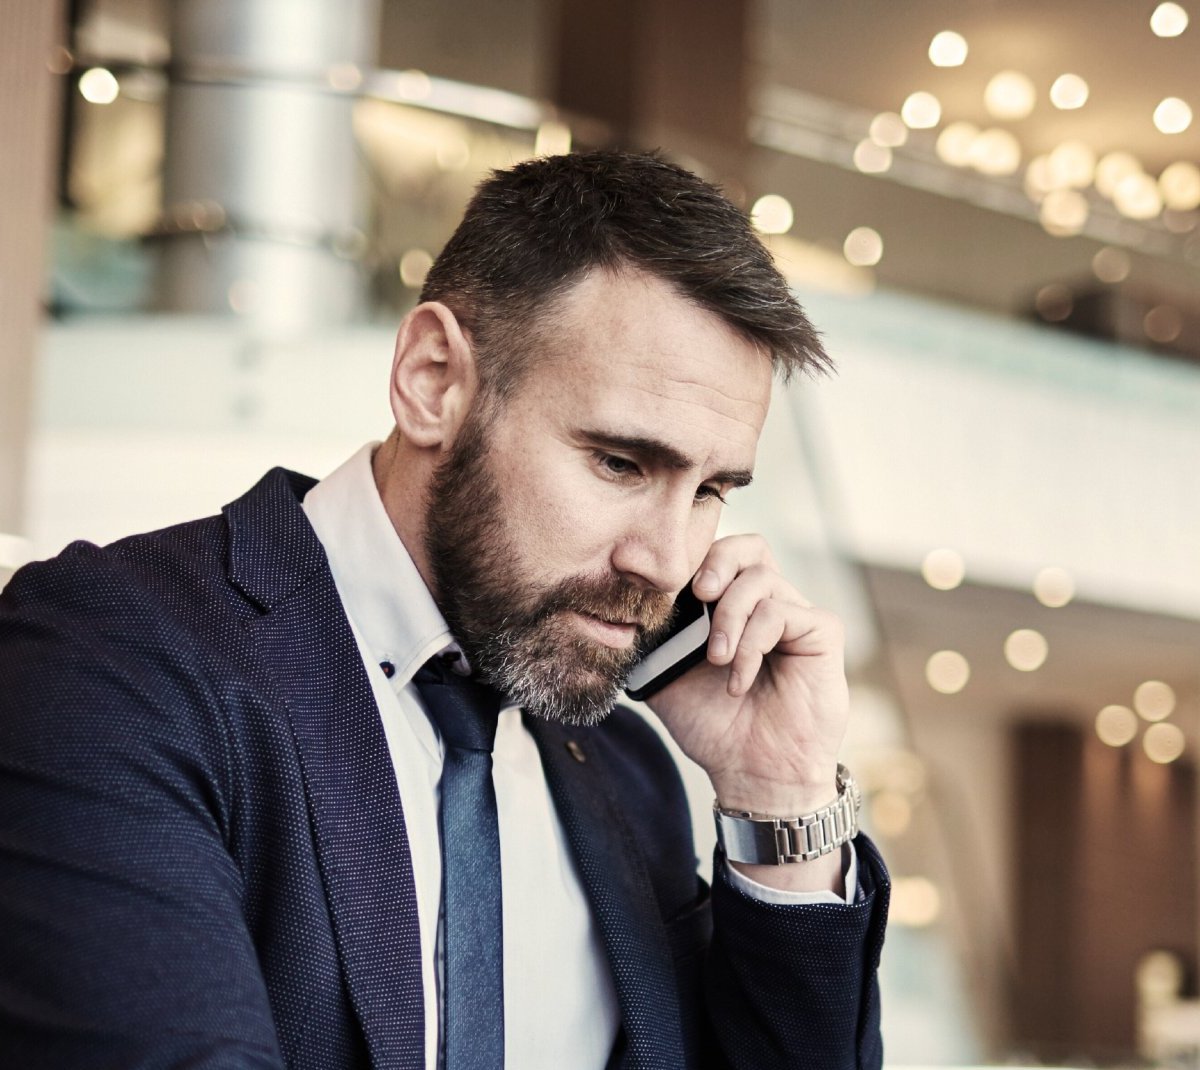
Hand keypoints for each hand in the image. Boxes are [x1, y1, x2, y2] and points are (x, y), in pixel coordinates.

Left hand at [645, 534, 849, 817]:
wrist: (751, 773)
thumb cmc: (714, 726)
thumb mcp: (665, 676)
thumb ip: (650, 638)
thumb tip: (621, 610)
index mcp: (730, 608)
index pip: (718, 555)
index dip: (695, 558)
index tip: (669, 587)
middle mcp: (766, 605)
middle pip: (749, 547)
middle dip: (717, 561)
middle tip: (699, 593)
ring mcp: (796, 616)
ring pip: (761, 578)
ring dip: (730, 617)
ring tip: (717, 660)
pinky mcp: (822, 633)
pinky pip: (782, 612)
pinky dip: (753, 642)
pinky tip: (739, 679)